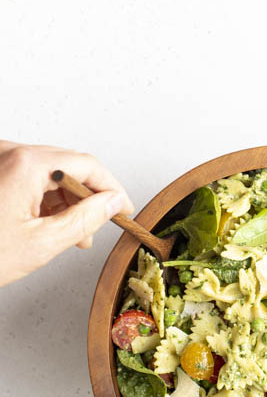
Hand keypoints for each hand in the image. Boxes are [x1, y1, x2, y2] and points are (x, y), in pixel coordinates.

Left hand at [0, 141, 133, 286]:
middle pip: (68, 166)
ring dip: (66, 200)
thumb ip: (86, 219)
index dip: (112, 188)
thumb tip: (112, 203)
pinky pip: (28, 176)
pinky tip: (49, 224)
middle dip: (88, 197)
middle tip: (99, 226)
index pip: (87, 165)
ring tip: (73, 234)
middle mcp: (10, 153)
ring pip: (49, 172)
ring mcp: (0, 160)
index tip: (123, 208)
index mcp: (26, 164)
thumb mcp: (43, 242)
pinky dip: (44, 198)